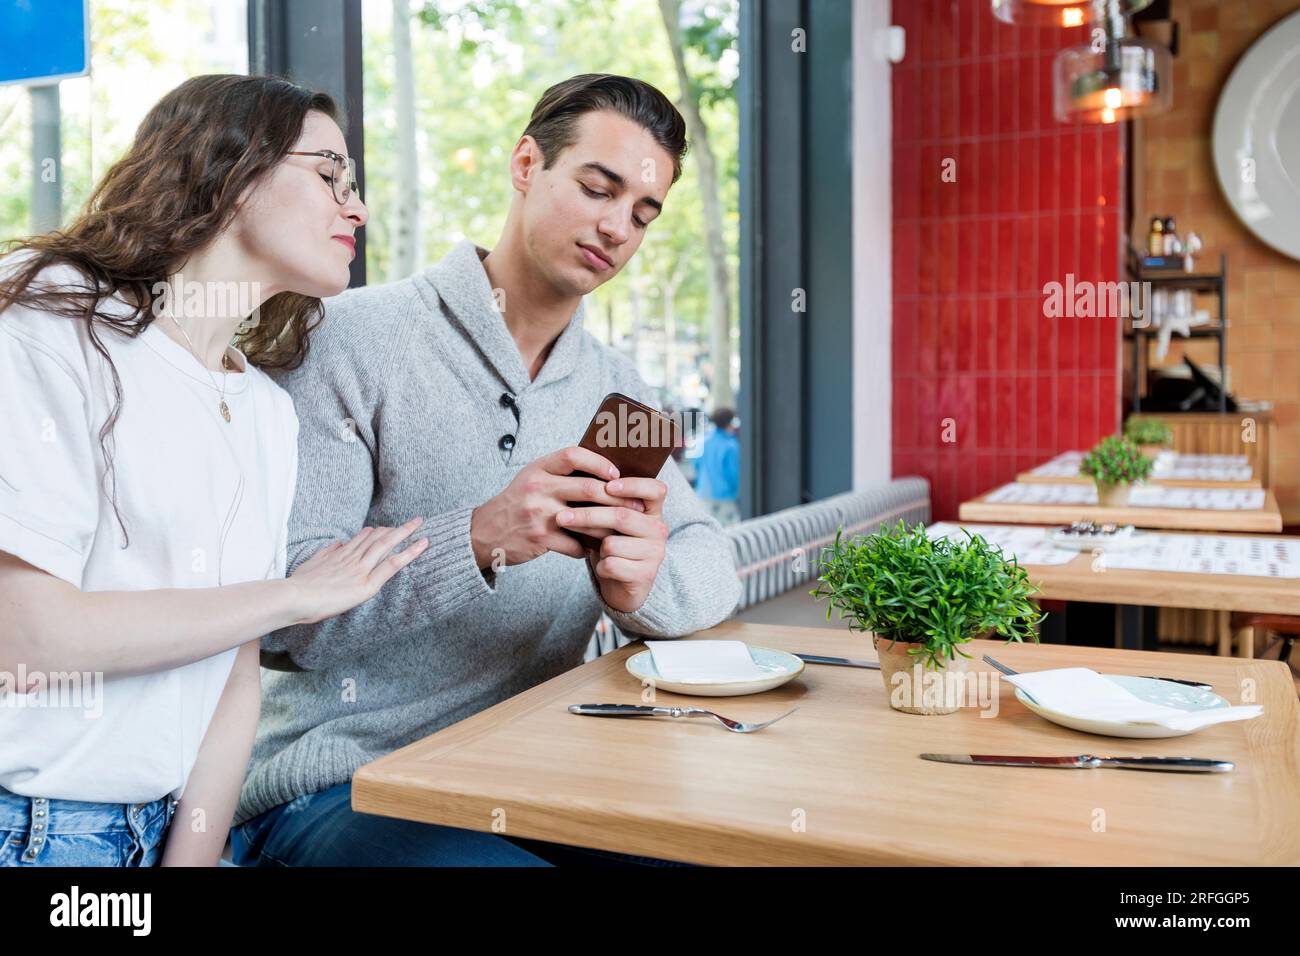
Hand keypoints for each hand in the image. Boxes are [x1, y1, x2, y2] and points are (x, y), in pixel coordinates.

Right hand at [288, 517, 428, 623]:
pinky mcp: (366, 584)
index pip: (361, 540)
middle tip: (413, 520)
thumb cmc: (297, 586)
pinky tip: (421, 545)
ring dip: (406, 533)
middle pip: (378, 538)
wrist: (292, 596)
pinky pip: (392, 565)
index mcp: (339, 555)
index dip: (375, 533)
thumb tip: (337, 543)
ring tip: (420, 524)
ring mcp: (360, 569)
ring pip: (387, 545)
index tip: (383, 527)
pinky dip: (409, 553)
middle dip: (396, 528)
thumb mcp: (310, 565)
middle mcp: (352, 558)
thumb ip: (325, 554)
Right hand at [469, 447, 643, 568]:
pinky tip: (592, 548)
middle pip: (587, 488)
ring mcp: (538, 513)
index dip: (599, 462)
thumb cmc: (517, 502)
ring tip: (621, 528)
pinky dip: (586, 548)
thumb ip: (561, 473)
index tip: (616, 473)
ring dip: (607, 525)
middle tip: (634, 505)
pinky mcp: (539, 538)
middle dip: (616, 498)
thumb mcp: (533, 478)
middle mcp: (538, 487)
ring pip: (586, 518)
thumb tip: (604, 471)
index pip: (574, 455)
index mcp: (539, 468)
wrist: (484, 531)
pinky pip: (574, 544)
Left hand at [555, 477, 668, 612]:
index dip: (633, 485)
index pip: (655, 490)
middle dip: (588, 515)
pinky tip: (603, 567)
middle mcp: (659, 530)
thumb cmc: (614, 545)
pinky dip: (600, 567)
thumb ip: (607, 504)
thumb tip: (579, 483)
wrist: (622, 585)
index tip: (607, 486)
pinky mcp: (645, 575)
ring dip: (593, 546)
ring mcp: (654, 553)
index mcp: (653, 511)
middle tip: (562, 517)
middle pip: (622, 516)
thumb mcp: (612, 522)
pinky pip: (611, 565)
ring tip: (592, 548)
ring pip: (612, 544)